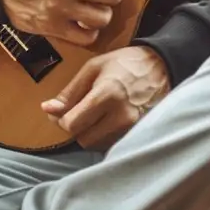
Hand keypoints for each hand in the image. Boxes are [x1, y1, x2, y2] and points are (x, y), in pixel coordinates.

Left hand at [40, 46, 170, 145]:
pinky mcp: (138, 134)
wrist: (161, 68)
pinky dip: (104, 136)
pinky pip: (111, 144)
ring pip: (97, 145)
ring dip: (90, 133)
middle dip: (77, 128)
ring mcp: (132, 128)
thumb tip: (48, 109)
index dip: (62, 120)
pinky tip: (108, 120)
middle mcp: (121, 116)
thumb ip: (69, 93)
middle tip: (81, 112)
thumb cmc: (124, 64)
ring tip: (97, 114)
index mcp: (107, 96)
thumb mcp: (92, 69)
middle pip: (83, 139)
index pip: (72, 125)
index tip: (64, 111)